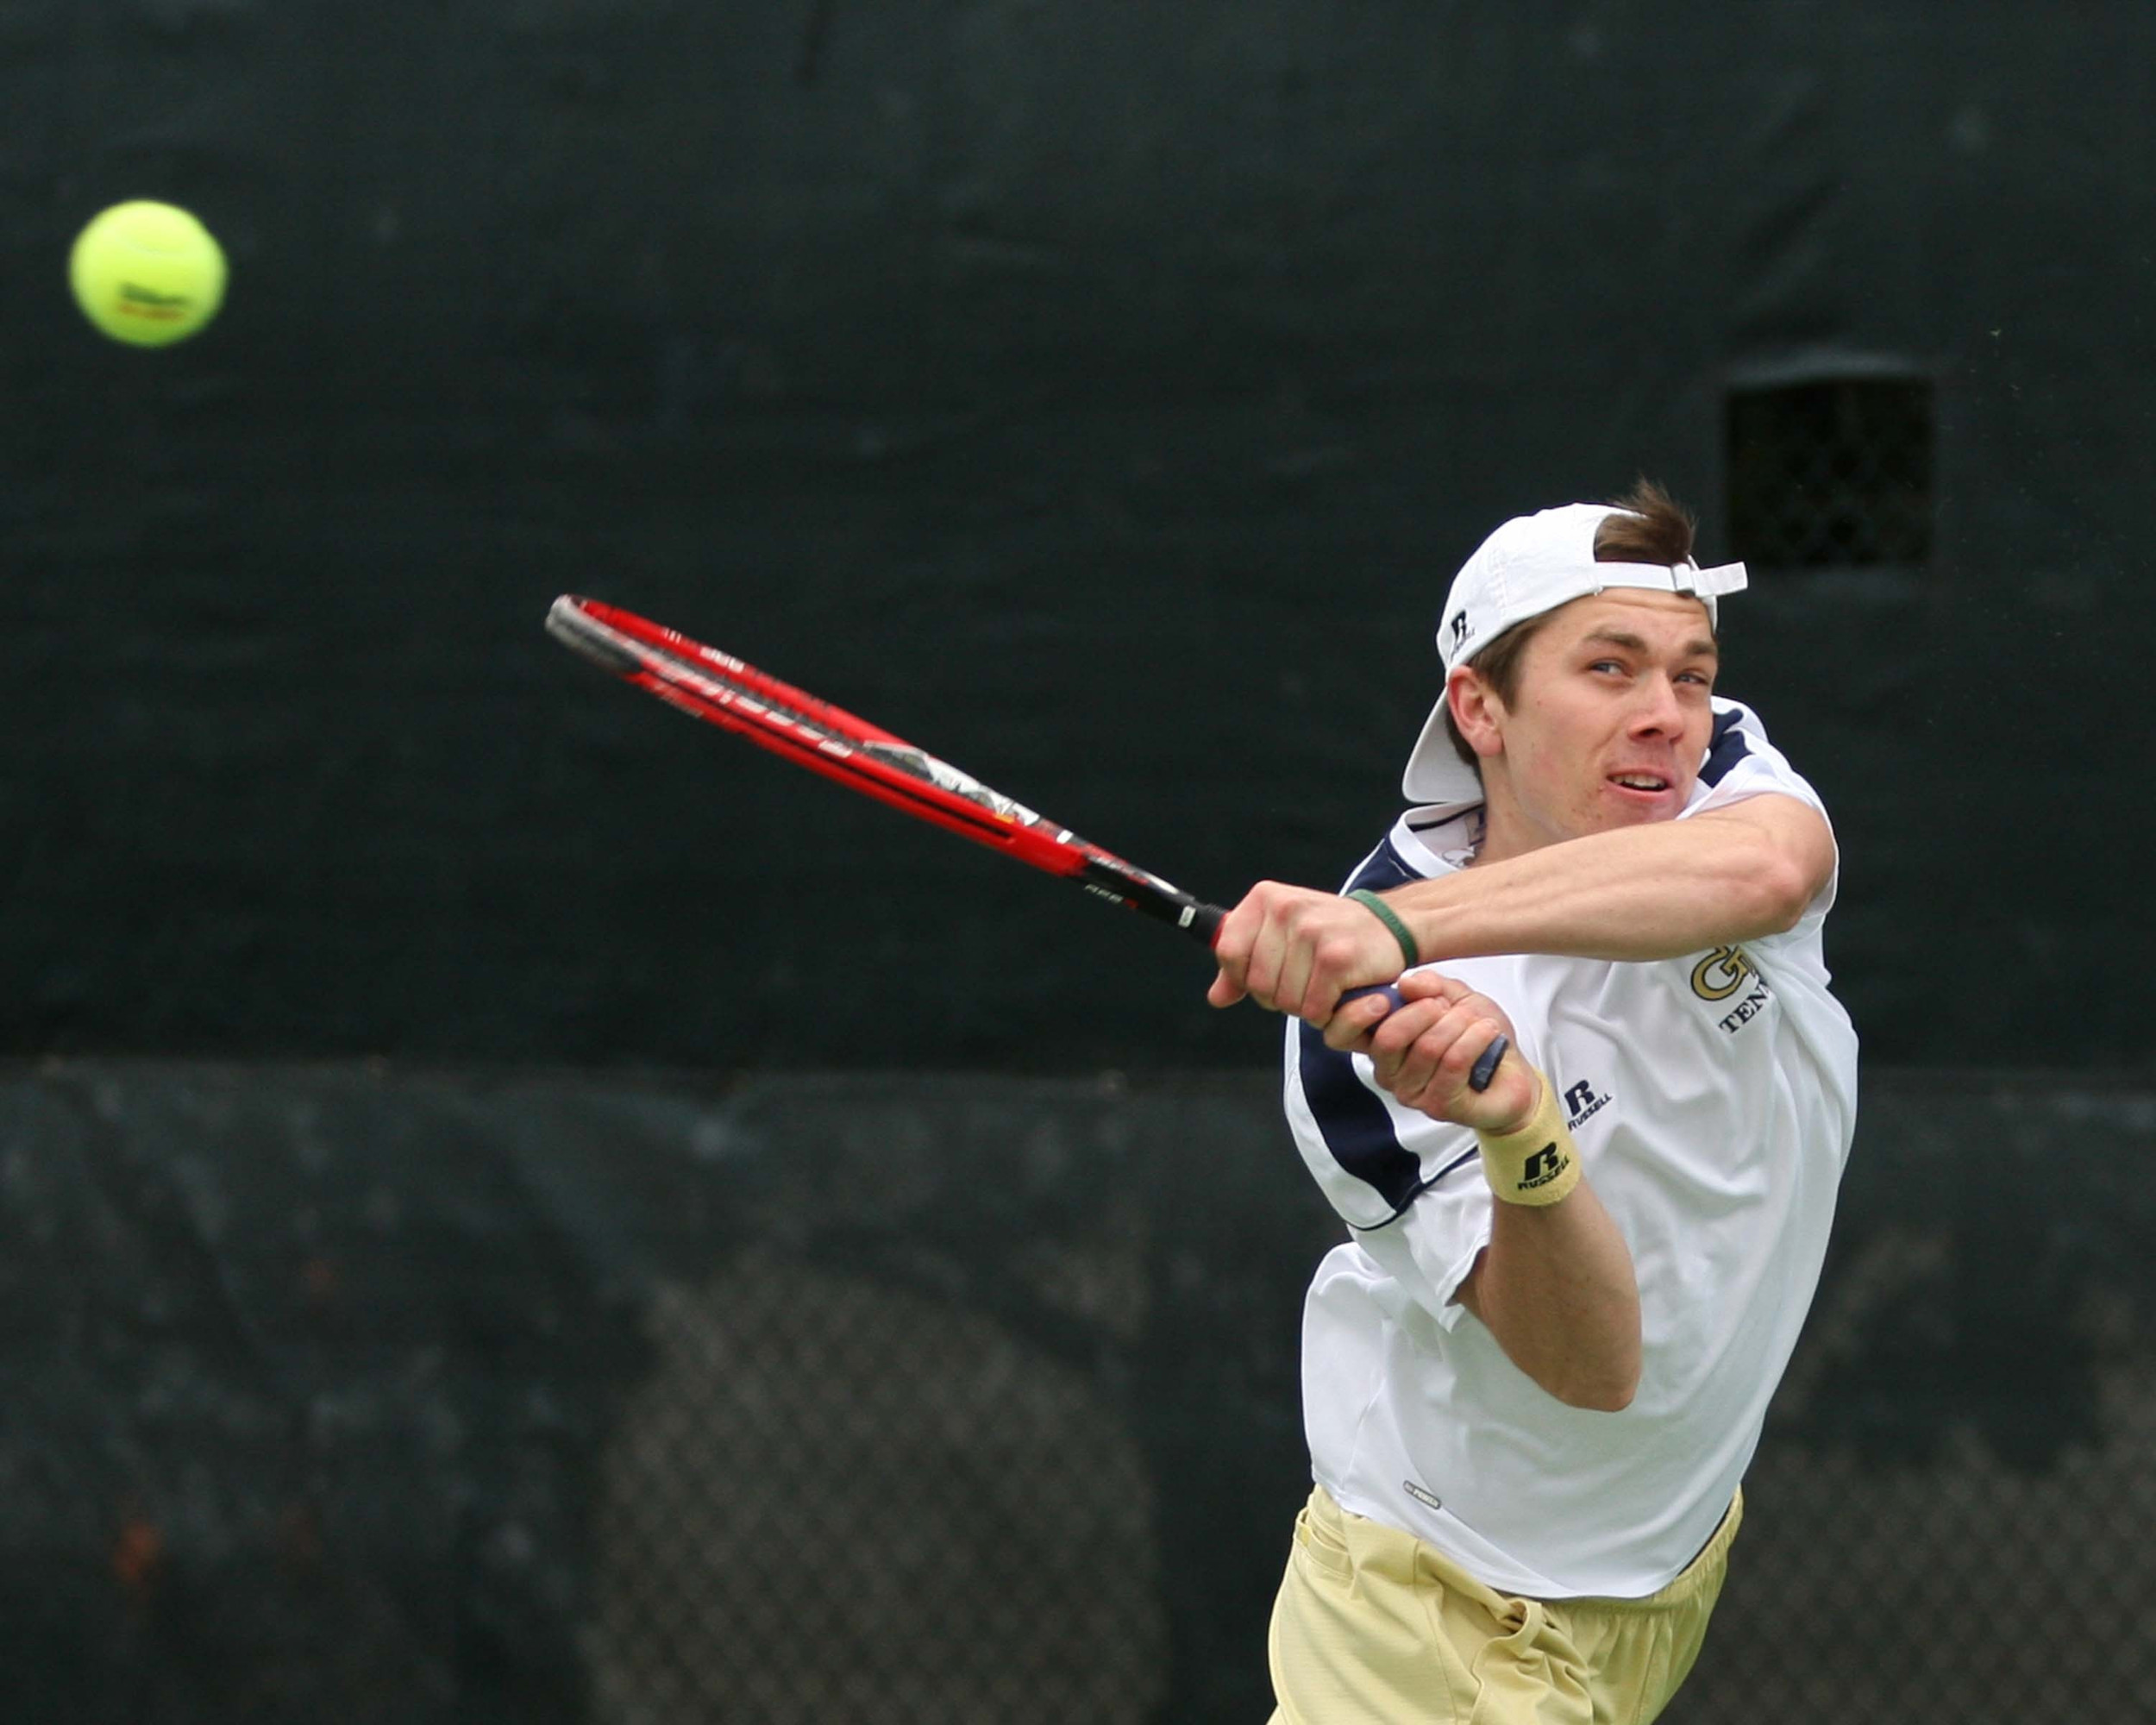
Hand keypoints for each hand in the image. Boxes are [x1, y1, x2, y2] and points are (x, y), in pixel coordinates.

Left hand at [1207, 881, 1403, 1023]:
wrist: (1390, 925)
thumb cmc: (1330, 932)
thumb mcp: (1281, 934)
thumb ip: (1244, 963)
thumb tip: (1217, 997)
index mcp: (1265, 898)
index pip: (1228, 953)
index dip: (1244, 977)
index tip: (1269, 974)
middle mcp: (1285, 909)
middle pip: (1257, 984)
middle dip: (1279, 996)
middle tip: (1305, 982)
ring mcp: (1311, 932)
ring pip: (1285, 1001)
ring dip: (1304, 1006)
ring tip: (1323, 985)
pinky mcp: (1336, 958)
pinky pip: (1313, 1009)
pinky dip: (1325, 1012)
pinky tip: (1338, 993)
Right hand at [1343, 969, 1535, 1132]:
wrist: (1513, 1075)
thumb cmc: (1477, 1037)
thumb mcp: (1455, 998)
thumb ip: (1430, 986)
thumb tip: (1405, 983)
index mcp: (1381, 1044)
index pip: (1346, 1033)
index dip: (1361, 1011)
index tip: (1392, 996)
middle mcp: (1388, 1073)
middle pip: (1389, 1037)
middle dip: (1426, 1011)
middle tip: (1450, 1007)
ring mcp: (1412, 1094)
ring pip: (1427, 1047)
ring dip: (1460, 1025)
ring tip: (1479, 1022)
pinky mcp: (1440, 1107)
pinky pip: (1453, 1063)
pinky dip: (1475, 1039)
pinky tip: (1488, 1032)